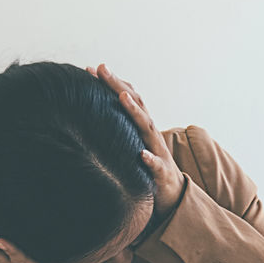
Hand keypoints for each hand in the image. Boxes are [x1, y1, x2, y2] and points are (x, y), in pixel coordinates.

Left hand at [89, 63, 184, 216]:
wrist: (173, 194)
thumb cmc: (147, 166)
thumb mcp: (133, 142)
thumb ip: (120, 126)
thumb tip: (91, 112)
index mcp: (142, 126)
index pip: (129, 98)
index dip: (112, 82)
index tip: (92, 69)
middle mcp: (150, 134)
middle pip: (137, 105)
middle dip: (119, 85)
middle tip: (102, 69)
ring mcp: (158, 152)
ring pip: (147, 128)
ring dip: (136, 112)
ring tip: (122, 97)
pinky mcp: (162, 173)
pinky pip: (156, 166)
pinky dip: (150, 159)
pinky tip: (141, 154)